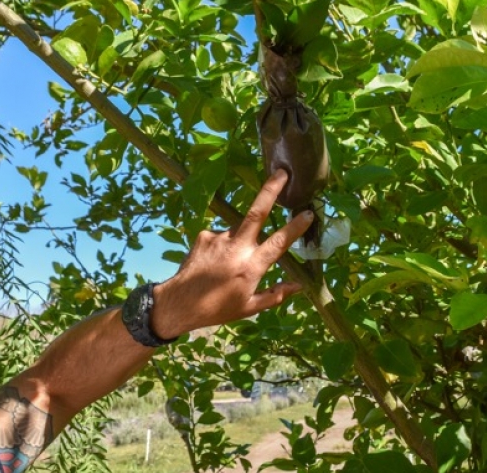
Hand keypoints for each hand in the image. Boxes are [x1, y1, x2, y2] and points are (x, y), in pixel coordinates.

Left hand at [151, 170, 313, 337]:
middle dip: (269, 190)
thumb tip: (299, 285)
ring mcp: (218, 239)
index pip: (278, 243)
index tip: (308, 213)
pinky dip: (224, 245)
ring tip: (227, 264)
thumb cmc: (217, 309)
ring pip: (238, 230)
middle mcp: (235, 248)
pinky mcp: (203, 236)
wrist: (178, 303)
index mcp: (250, 267)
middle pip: (256, 213)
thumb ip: (275, 295)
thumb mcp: (249, 307)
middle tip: (281, 172)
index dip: (295, 227)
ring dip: (241, 239)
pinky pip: (221, 236)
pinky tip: (214, 262)